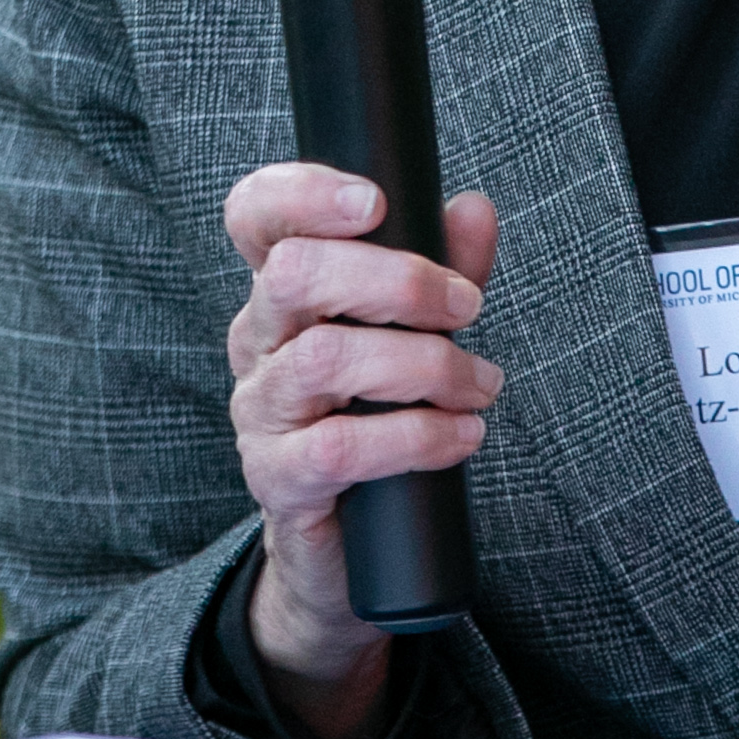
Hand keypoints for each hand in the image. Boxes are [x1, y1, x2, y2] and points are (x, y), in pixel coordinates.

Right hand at [223, 164, 501, 738]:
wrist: (346, 545)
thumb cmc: (378, 416)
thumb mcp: (417, 334)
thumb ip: (445, 269)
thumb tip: (474, 209)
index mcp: (284, 291)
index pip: (256, 217)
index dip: (302, 193)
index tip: (374, 200)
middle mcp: (258, 341)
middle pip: (294, 274)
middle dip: (398, 280)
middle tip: (468, 309)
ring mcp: (261, 411)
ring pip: (325, 358)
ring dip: (426, 365)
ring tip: (481, 385)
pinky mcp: (279, 479)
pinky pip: (339, 447)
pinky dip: (416, 436)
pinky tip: (462, 436)